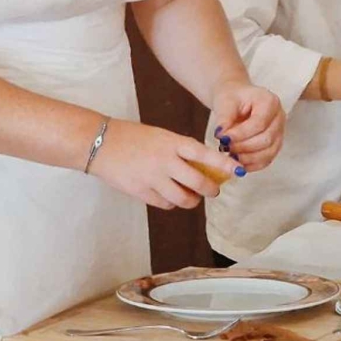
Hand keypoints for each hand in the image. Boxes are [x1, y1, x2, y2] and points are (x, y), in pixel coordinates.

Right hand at [88, 119, 233, 209]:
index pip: (204, 154)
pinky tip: (171, 196)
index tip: (238, 170)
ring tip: (193, 197)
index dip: (224, 164)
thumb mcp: (163, 136)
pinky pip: (165, 204)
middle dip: (211, 189)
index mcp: (173, 143)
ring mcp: (153, 178)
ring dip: (193, 200)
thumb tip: (204, 166)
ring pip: (184, 198)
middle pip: (198, 182)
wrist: (102, 144)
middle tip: (214, 190)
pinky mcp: (141, 192)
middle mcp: (166, 161)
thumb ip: (182, 150)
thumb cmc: (135, 137)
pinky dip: (172, 203)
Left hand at [212, 81, 284, 171]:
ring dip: (248, 158)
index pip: (259, 123)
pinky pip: (267, 160)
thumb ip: (224, 118)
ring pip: (269, 152)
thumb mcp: (225, 102)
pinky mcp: (275, 144)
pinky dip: (252, 164)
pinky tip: (238, 162)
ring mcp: (279, 132)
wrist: (237, 100)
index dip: (241, 134)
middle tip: (225, 147)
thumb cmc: (232, 98)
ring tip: (230, 155)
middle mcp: (279, 117)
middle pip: (267, 139)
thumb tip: (221, 135)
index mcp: (270, 102)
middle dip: (244, 147)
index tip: (223, 139)